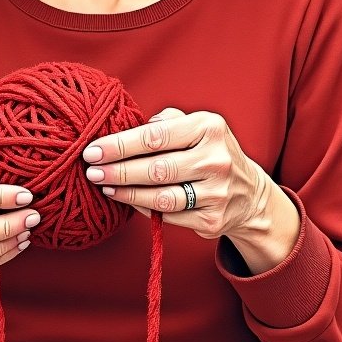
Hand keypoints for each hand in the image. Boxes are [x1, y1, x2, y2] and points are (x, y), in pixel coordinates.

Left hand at [83, 107, 299, 272]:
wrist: (249, 194)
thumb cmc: (209, 152)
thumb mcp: (198, 125)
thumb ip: (167, 120)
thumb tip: (131, 127)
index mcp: (209, 128)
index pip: (156, 136)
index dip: (120, 145)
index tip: (94, 150)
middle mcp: (216, 160)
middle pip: (155, 168)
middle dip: (118, 170)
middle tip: (91, 171)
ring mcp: (216, 193)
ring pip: (160, 197)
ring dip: (126, 193)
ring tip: (105, 185)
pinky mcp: (212, 220)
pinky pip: (168, 216)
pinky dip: (143, 208)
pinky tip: (127, 200)